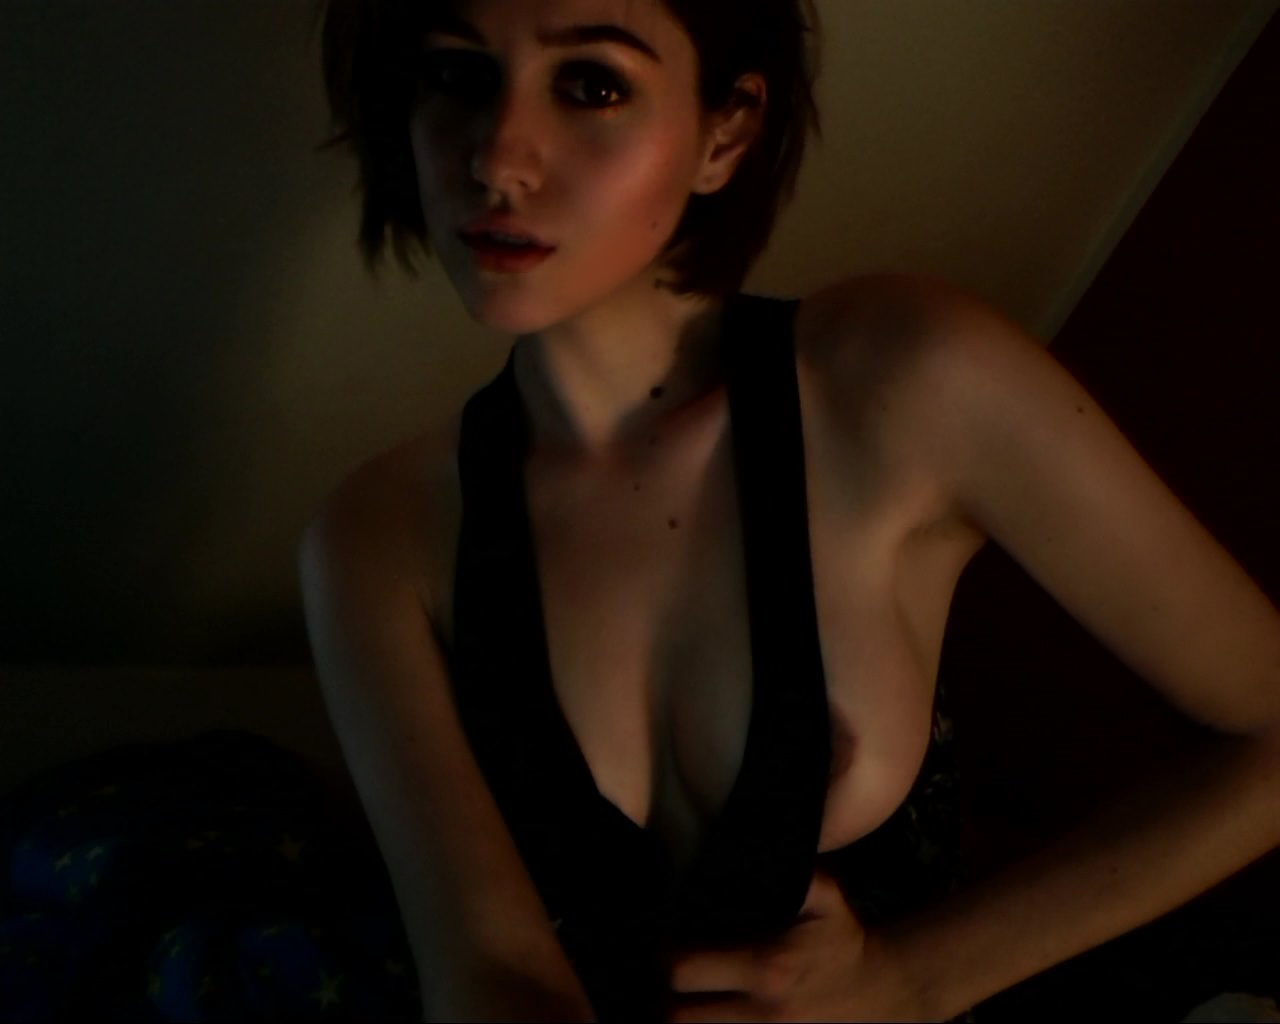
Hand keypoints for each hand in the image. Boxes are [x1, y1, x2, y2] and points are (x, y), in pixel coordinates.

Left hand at [664, 868, 926, 1021]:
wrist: (884, 994)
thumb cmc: (843, 942)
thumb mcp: (827, 899)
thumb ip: (797, 874)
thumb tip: (753, 848)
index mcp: (766, 967)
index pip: (685, 971)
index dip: (670, 958)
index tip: (672, 947)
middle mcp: (761, 1012)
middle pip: (679, 1018)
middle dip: (668, 999)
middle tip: (672, 982)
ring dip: (688, 1018)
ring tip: (686, 1000)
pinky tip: (710, 1014)